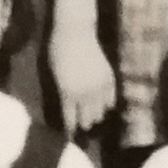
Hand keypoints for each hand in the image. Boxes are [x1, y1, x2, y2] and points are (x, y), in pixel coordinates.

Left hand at [49, 22, 116, 140]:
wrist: (75, 31)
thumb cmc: (58, 51)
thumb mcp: (55, 76)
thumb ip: (63, 94)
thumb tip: (69, 108)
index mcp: (68, 94)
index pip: (71, 120)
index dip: (70, 129)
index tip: (69, 136)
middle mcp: (86, 94)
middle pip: (88, 119)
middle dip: (84, 123)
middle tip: (82, 125)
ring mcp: (99, 86)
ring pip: (101, 112)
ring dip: (96, 114)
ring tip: (93, 116)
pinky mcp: (109, 78)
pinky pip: (111, 99)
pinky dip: (107, 103)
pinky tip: (104, 105)